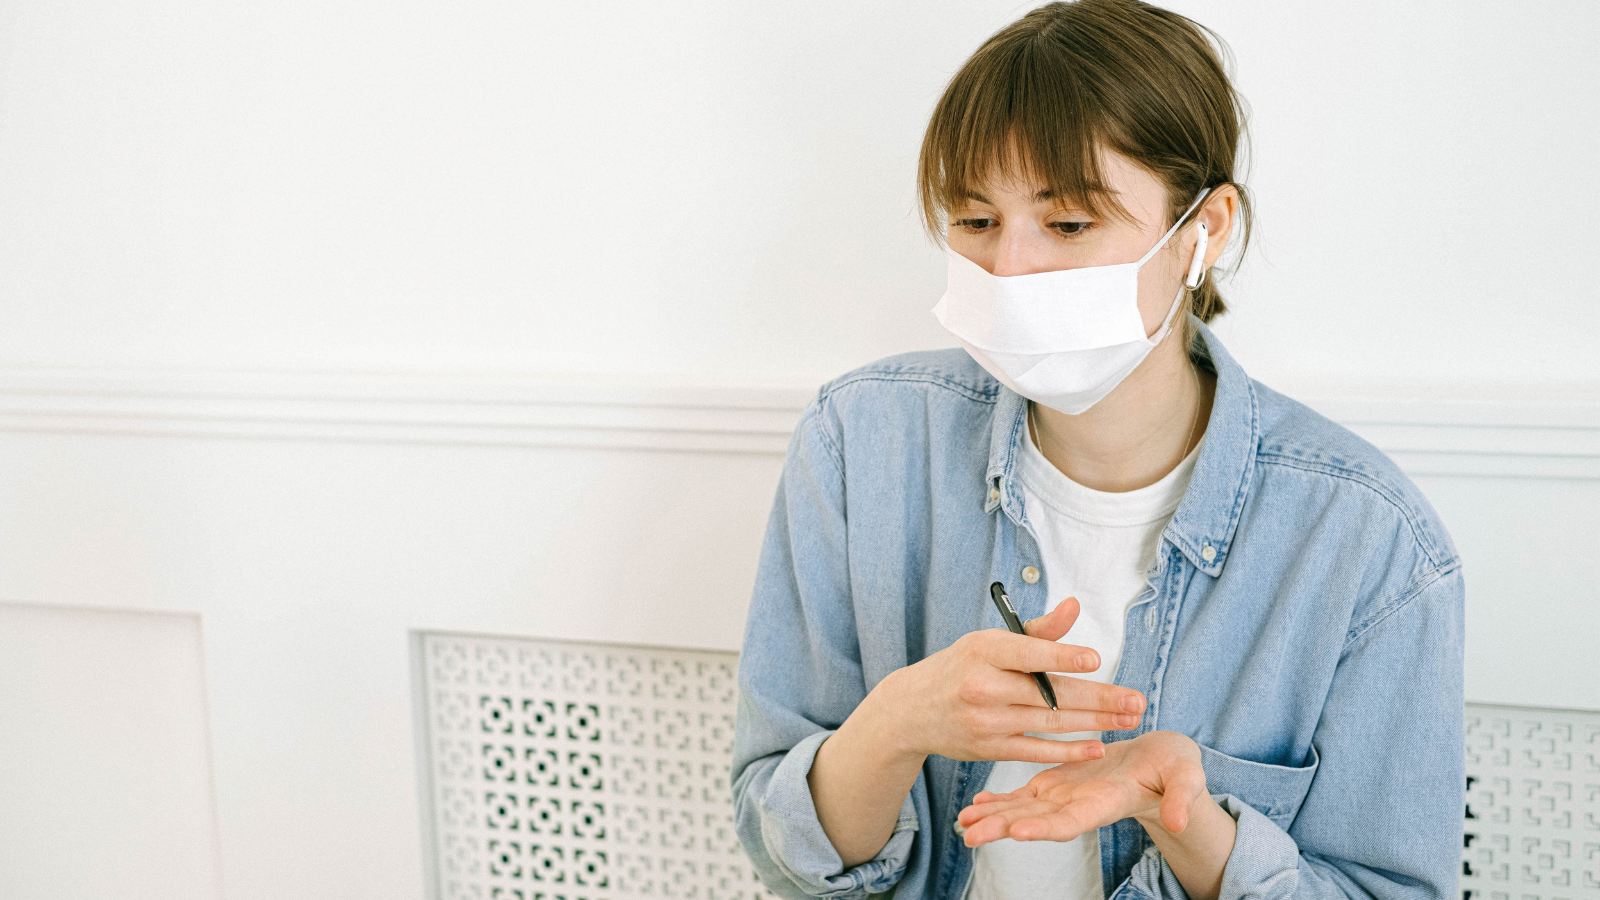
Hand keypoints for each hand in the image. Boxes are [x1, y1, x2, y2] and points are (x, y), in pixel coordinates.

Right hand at [872, 597, 1146, 765]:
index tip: (1097, 659)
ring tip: (1128, 719)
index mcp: (983, 650)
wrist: (911, 710)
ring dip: (1094, 723)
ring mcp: (985, 721)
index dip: (1062, 656)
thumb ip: (1038, 630)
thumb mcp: (989, 641)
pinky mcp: (988, 749)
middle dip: (1098, 698)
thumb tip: (1075, 606)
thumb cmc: (961, 667)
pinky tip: (1097, 746)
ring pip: (1049, 723)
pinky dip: (1068, 751)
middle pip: (1049, 693)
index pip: (1027, 653)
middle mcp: (982, 686)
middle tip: (1136, 701)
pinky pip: (1035, 751)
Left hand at [955, 730, 1208, 844]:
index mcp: (1105, 803)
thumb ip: (1181, 798)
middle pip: (1037, 822)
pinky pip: (1023, 797)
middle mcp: (1079, 806)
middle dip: (1003, 829)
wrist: (1162, 763)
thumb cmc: (1177, 768)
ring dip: (992, 817)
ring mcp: (1064, 796)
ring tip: (962, 822)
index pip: (1072, 822)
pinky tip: (975, 804)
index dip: (1046, 829)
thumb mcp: (1187, 777)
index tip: (1018, 833)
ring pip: (1023, 811)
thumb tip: (1178, 821)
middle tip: (970, 834)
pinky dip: (999, 801)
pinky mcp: (1056, 784)